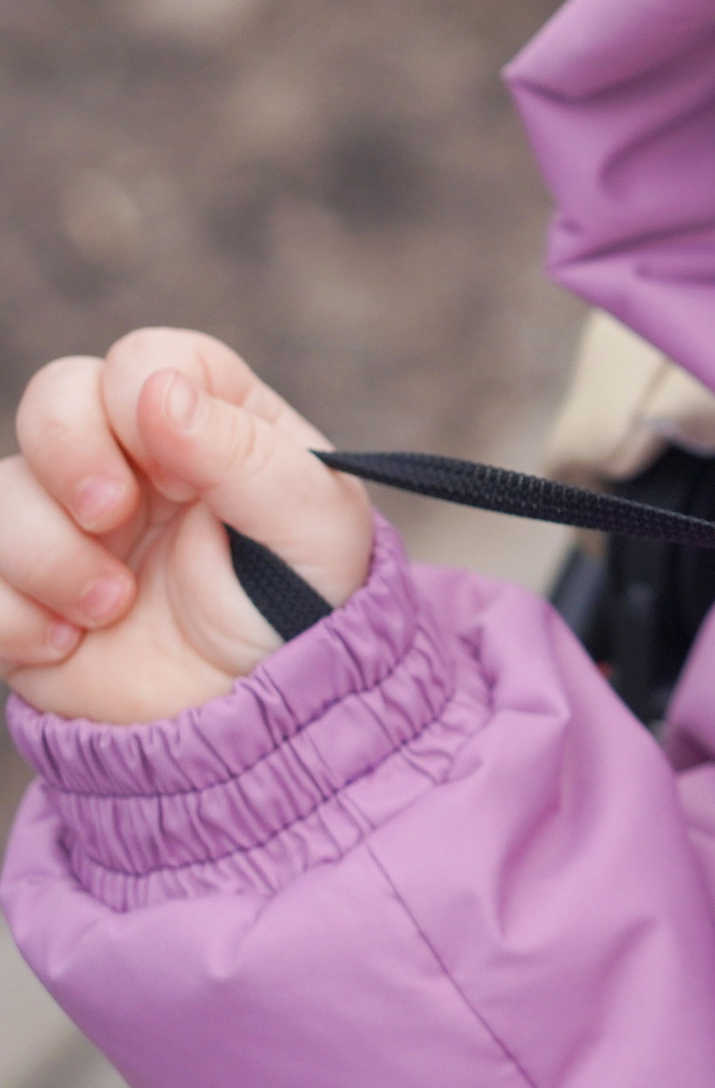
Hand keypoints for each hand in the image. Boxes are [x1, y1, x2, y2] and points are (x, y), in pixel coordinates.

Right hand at [0, 329, 373, 723]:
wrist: (257, 728)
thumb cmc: (304, 612)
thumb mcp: (312, 528)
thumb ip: (247, 452)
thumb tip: (160, 391)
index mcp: (212, 426)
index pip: (147, 360)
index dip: (141, 400)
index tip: (178, 473)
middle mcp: (135, 464)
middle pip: (53, 395)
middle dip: (69, 454)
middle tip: (112, 516)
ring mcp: (72, 526)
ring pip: (2, 491)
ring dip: (48, 553)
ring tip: (112, 606)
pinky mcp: (24, 595)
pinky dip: (11, 616)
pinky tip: (69, 644)